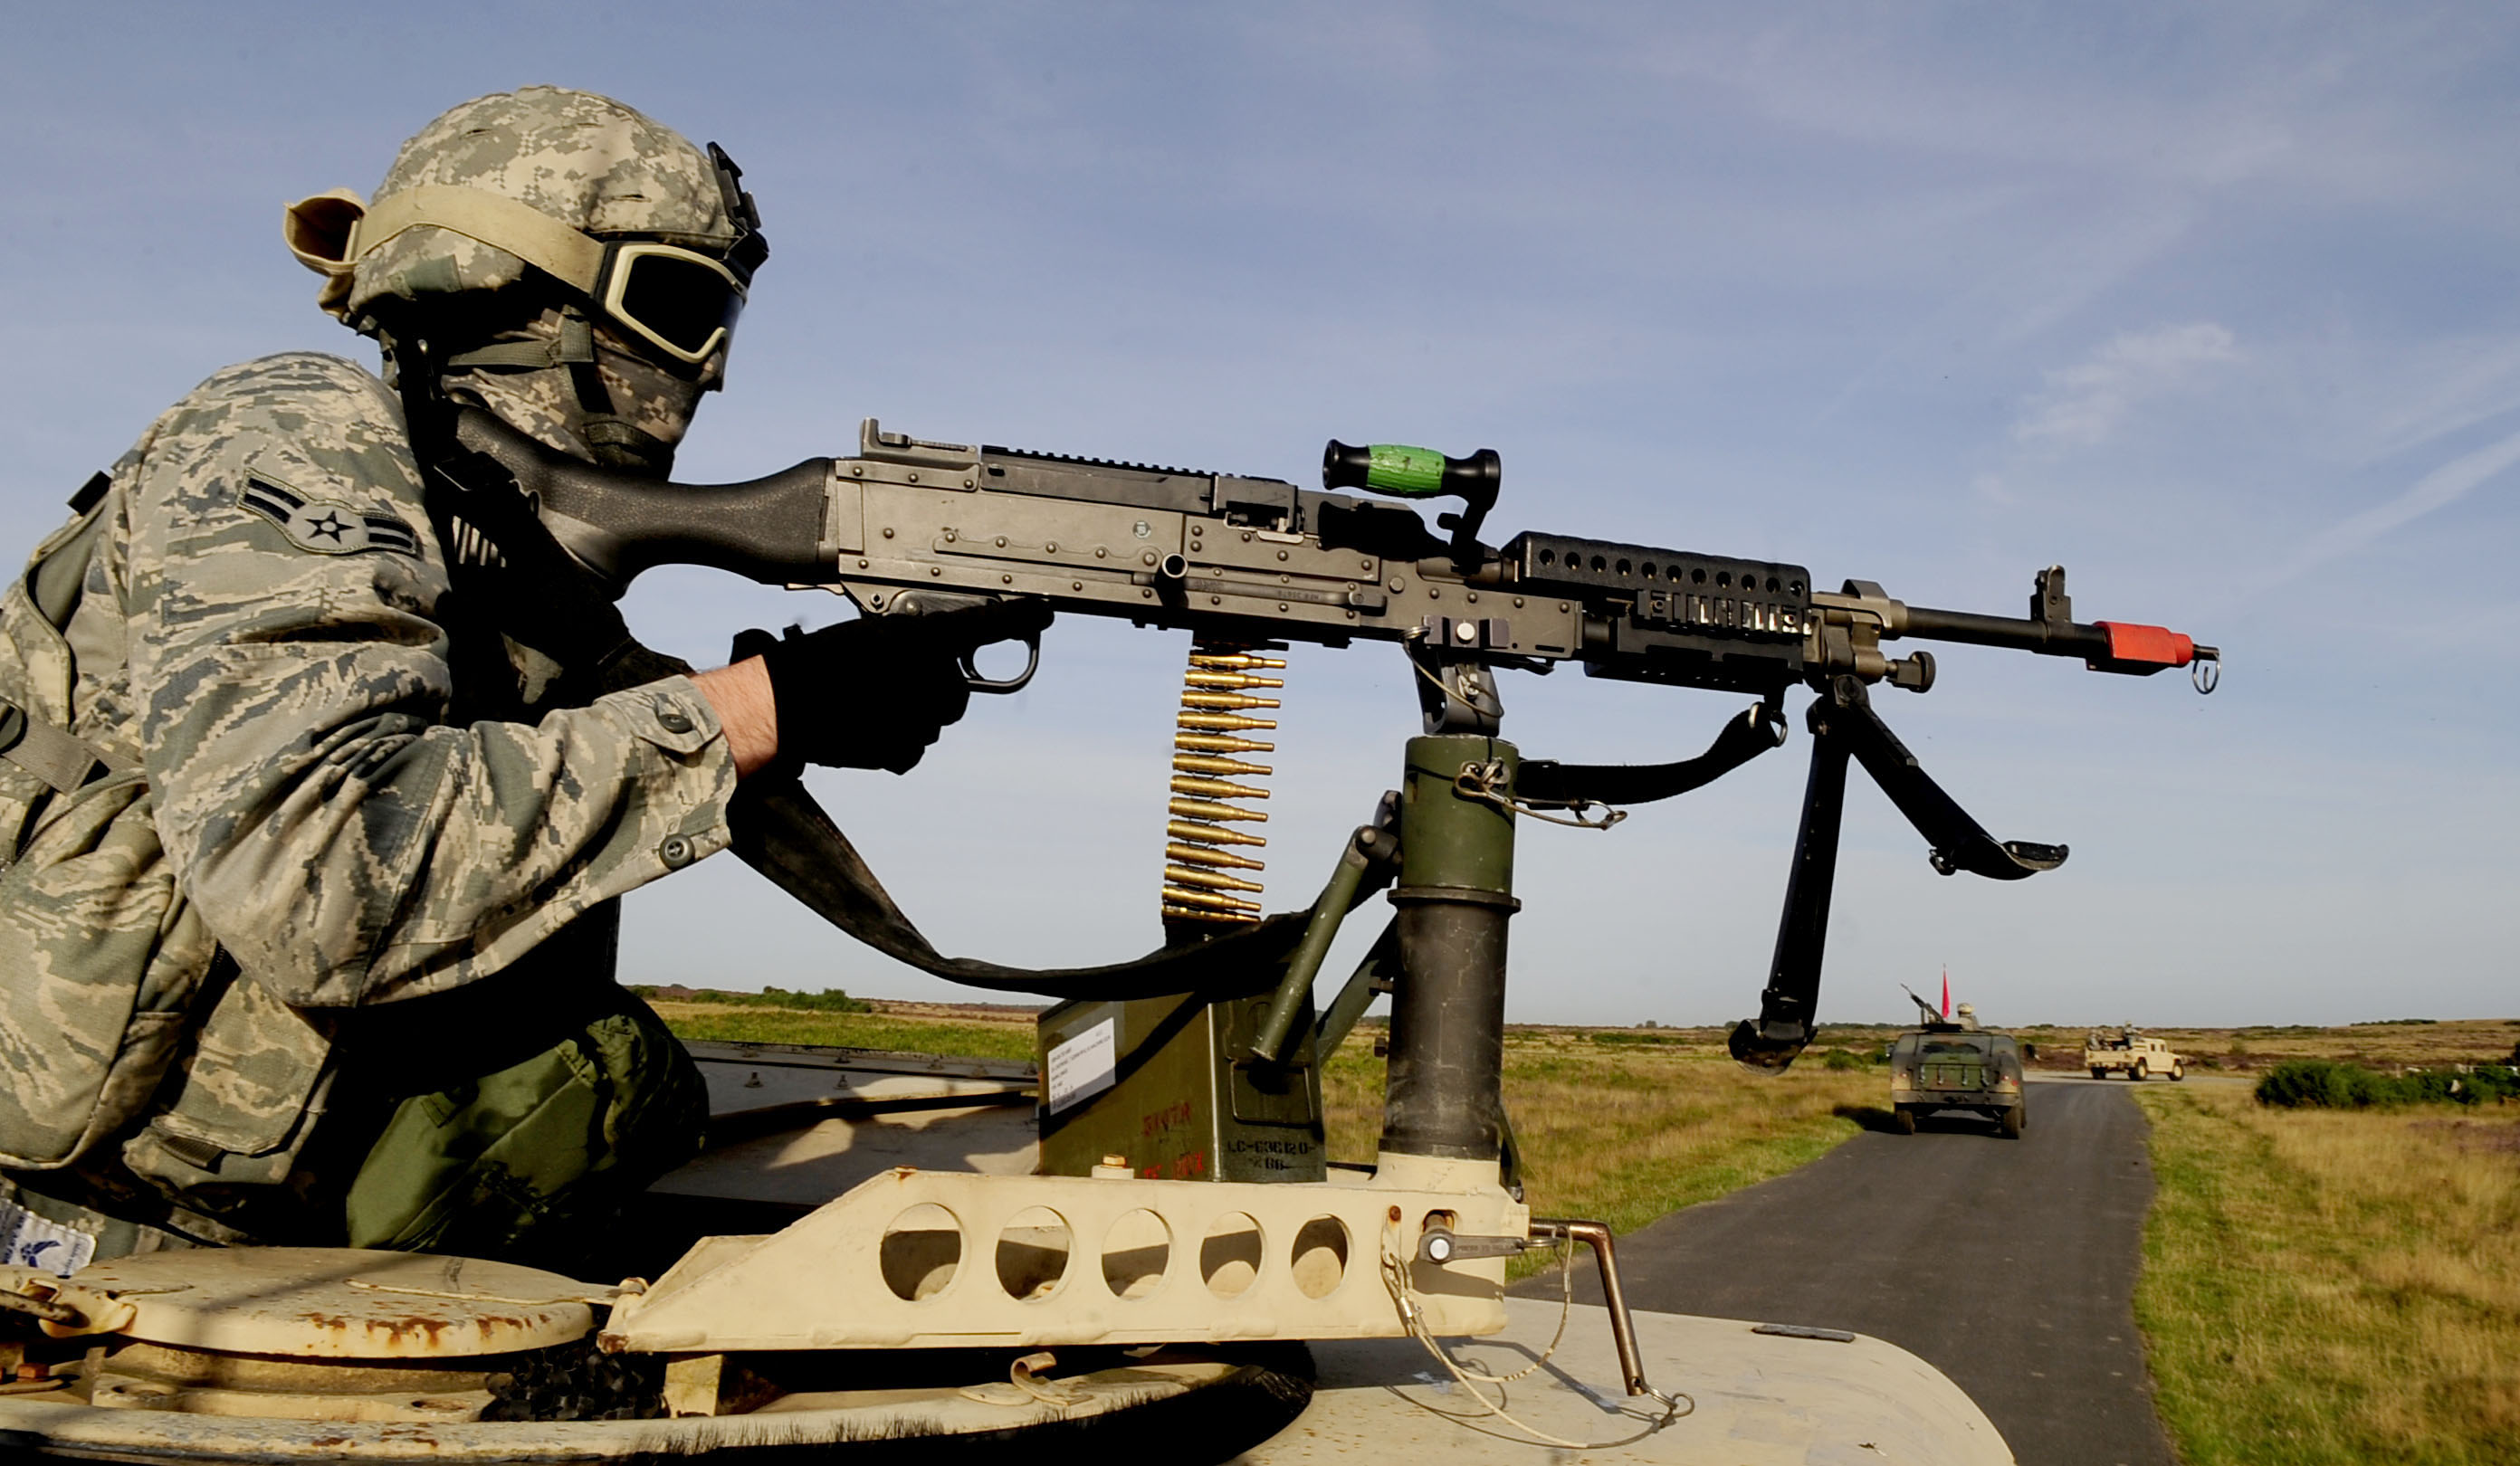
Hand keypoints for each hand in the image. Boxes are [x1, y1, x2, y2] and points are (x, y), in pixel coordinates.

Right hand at [729, 599, 1051, 774]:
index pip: (984, 625)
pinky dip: (896, 743)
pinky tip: (866, 729)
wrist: (783, 705)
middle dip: (931, 688)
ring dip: (911, 715)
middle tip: (890, 682)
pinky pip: (914, 749)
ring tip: (868, 705)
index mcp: (923, 640)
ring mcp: (922, 719)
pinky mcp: (906, 753)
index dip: (1019, 618)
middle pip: (955, 691)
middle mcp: (932, 678)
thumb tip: (932, 653)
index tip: (1045, 614)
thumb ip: (911, 640)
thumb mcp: (869, 634)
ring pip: (934, 721)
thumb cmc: (817, 661)